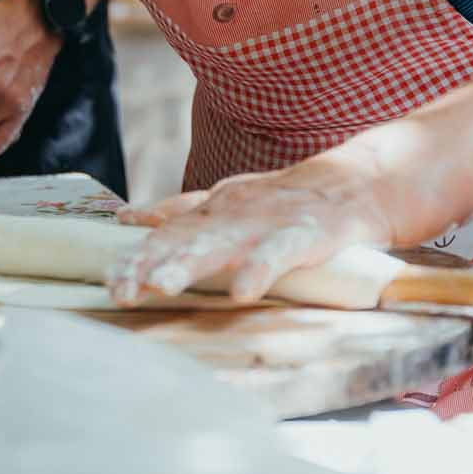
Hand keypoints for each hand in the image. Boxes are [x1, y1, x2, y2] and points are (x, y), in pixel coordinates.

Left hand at [109, 165, 390, 305]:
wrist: (364, 181)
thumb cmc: (295, 200)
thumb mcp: (233, 202)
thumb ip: (185, 212)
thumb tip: (131, 219)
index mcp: (218, 207)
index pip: (168, 230)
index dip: (136, 255)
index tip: (108, 280)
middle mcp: (236, 210)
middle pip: (185, 238)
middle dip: (150, 264)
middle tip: (120, 290)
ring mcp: (270, 220)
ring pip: (223, 243)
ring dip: (190, 264)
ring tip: (161, 286)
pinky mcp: (307, 233)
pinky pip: (280, 253)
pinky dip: (260, 269)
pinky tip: (242, 292)